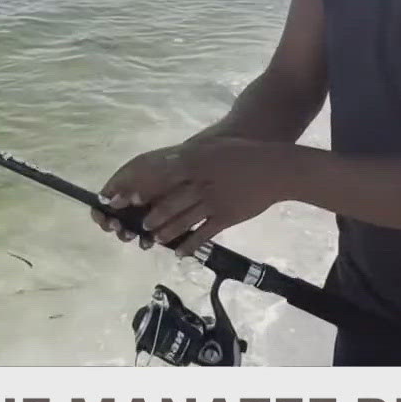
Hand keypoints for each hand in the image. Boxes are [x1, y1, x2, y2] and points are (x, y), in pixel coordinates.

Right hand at [91, 144, 184, 250]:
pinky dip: (153, 240)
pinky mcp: (168, 222)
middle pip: (118, 221)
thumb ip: (125, 184)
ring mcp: (150, 212)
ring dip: (135, 237)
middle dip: (119, 229)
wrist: (197, 163)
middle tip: (126, 232)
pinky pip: (155, 236)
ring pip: (136, 231)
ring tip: (143, 240)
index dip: (101, 215)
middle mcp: (134, 201)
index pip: (104, 204)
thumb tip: (110, 202)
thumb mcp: (142, 167)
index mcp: (123, 187)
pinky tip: (155, 242)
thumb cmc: (167, 164)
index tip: (107, 222)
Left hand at [100, 137, 285, 257]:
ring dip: (165, 231)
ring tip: (152, 239)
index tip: (125, 198)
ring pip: (184, 220)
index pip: (161, 176)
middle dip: (150, 215)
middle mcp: (202, 182)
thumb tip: (165, 161)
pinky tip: (179, 252)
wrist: (276, 168)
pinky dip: (190, 244)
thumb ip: (190, 156)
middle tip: (136, 225)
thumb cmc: (243, 153)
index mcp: (196, 162)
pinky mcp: (227, 217)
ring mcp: (214, 201)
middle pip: (169, 202)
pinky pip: (204, 234)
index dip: (141, 188)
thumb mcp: (213, 149)